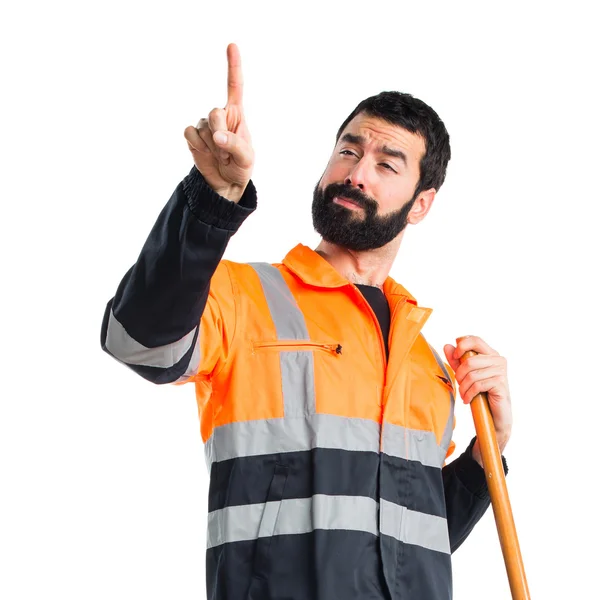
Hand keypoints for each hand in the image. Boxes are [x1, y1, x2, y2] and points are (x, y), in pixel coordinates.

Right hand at [184, 43, 253, 202]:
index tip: (232, 45)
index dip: (233, 66)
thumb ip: (235, 145)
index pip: (234, 86)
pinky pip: (190, 134)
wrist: (225, 182)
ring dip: (212, 147)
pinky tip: (206, 154)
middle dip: (219, 133)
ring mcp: (204, 125)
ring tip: (220, 157)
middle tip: (227, 152)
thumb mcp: (246, 158)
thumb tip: (217, 136)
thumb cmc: (241, 166)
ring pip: (202, 128)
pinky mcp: (193, 136)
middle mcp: (220, 115)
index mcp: (237, 114)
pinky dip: (198, 147)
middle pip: (214, 113)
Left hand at [443, 336, 512, 465]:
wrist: (495, 416)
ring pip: (472, 374)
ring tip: (464, 394)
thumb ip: (457, 361)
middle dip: (459, 374)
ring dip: (463, 387)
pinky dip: (469, 394)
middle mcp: (498, 360)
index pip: (475, 340)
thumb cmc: (481, 393)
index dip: (461, 346)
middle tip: (459, 384)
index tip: (454, 356)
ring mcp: (501, 371)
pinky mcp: (501, 384)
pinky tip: (468, 400)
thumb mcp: (465, 375)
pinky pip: (477, 385)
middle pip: (470, 360)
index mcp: (490, 354)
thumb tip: (447, 345)